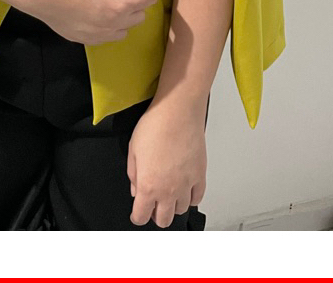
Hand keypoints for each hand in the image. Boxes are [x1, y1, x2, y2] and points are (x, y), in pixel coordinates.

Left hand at [127, 97, 207, 227]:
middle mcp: (169, 190)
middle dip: (155, 215)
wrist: (178, 111)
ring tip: (168, 194)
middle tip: (152, 205)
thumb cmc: (155, 125)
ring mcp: (187, 184)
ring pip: (181, 210)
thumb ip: (133, 175)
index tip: (137, 213)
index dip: (137, 216)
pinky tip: (185, 190)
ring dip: (173, 206)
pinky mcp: (200, 175)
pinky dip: (190, 198)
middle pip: (163, 220)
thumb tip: (136, 188)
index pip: (141, 216)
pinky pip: (197, 198)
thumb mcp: (133, 150)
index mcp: (149, 186)